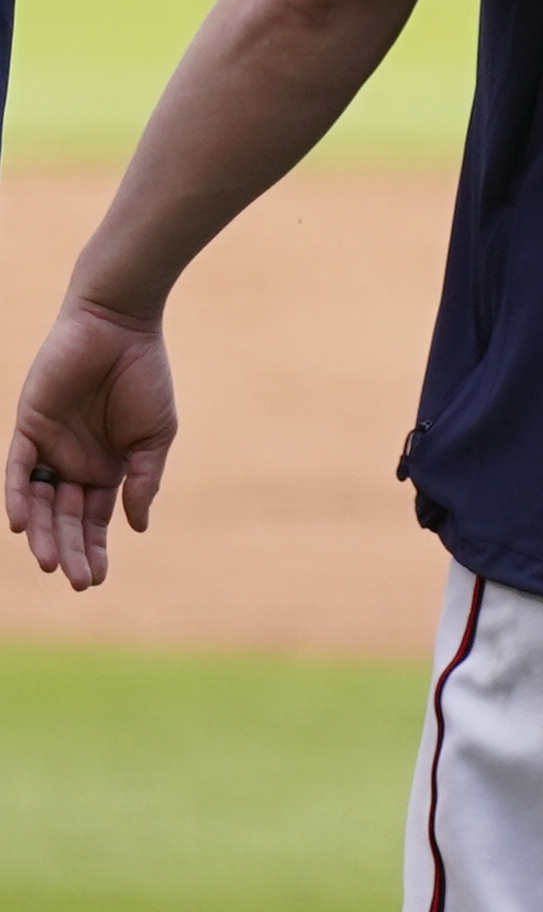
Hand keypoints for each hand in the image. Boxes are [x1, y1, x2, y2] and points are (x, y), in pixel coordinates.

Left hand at [7, 295, 178, 588]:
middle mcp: (74, 463)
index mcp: (106, 468)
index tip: (94, 580)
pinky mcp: (29, 428)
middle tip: (76, 582)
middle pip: (66, 519)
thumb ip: (144, 479)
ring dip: (42, 534)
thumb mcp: (156, 436)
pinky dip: (19, 497)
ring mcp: (50, 448)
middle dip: (69, 551)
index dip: (93, 550)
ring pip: (40, 503)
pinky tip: (22, 523)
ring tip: (48, 563)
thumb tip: (137, 527)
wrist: (120, 328)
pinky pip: (18, 471)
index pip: (95, 520)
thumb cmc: (145, 377)